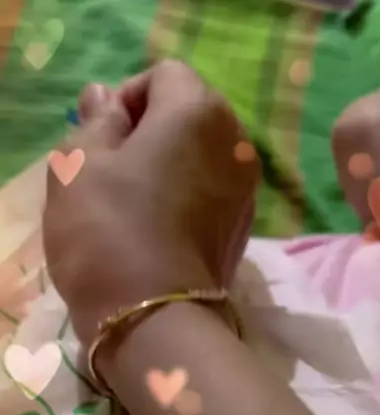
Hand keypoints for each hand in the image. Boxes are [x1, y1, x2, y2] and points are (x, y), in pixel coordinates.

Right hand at [43, 60, 259, 348]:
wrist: (155, 320)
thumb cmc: (108, 230)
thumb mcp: (79, 164)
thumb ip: (96, 120)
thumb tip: (108, 99)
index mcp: (200, 110)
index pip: (163, 76)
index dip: (126, 99)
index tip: (102, 140)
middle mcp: (237, 142)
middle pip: (190, 115)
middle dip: (151, 133)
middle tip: (113, 174)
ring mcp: (247, 191)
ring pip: (202, 159)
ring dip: (170, 169)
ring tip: (135, 207)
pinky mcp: (243, 232)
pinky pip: (211, 195)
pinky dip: (187, 200)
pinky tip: (158, 231)